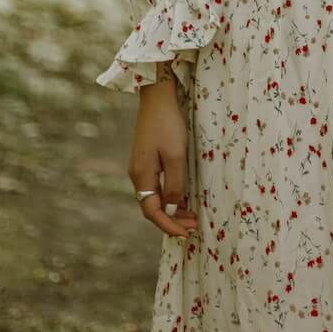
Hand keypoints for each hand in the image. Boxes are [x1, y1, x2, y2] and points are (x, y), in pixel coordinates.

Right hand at [128, 84, 199, 239]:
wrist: (158, 97)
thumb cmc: (167, 124)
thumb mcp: (176, 156)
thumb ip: (175, 184)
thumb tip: (173, 209)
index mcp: (142, 176)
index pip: (152, 212)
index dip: (169, 226)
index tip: (186, 234)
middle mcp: (138, 175)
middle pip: (152, 207)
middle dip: (172, 220)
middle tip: (194, 226)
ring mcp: (141, 167)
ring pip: (155, 198)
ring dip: (173, 209)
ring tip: (192, 216)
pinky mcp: (147, 159)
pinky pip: (157, 186)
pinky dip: (170, 196)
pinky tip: (184, 197)